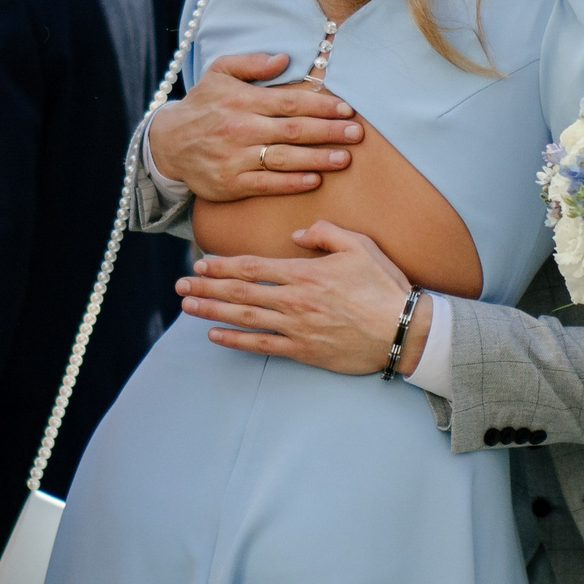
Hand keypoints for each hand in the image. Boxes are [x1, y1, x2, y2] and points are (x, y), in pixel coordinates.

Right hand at [149, 54, 362, 201]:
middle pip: (293, 130)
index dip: (322, 106)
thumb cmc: (201, 105)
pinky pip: (266, 184)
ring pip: (284, 158)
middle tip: (357, 134)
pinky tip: (315, 180)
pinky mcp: (230, 183)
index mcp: (242, 99)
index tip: (347, 109)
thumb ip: (251, 63)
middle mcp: (240, 128)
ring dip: (318, 158)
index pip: (290, 102)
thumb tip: (285, 58)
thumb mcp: (219, 72)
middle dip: (329, 132)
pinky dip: (292, 183)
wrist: (167, 143)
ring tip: (345, 159)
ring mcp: (235, 157)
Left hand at [177, 222, 428, 375]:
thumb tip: (297, 235)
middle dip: (206, 287)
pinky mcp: (303, 351)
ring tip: (187, 307)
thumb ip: (326, 232)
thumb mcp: (360, 246)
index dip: (222, 265)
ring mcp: (296, 328)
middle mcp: (294, 300)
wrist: (403, 331)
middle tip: (180, 284)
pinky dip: (234, 340)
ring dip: (211, 310)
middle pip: (239, 292)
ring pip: (243, 317)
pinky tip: (214, 335)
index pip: (252, 267)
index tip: (201, 263)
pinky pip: (261, 345)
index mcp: (305, 273)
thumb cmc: (384, 286)